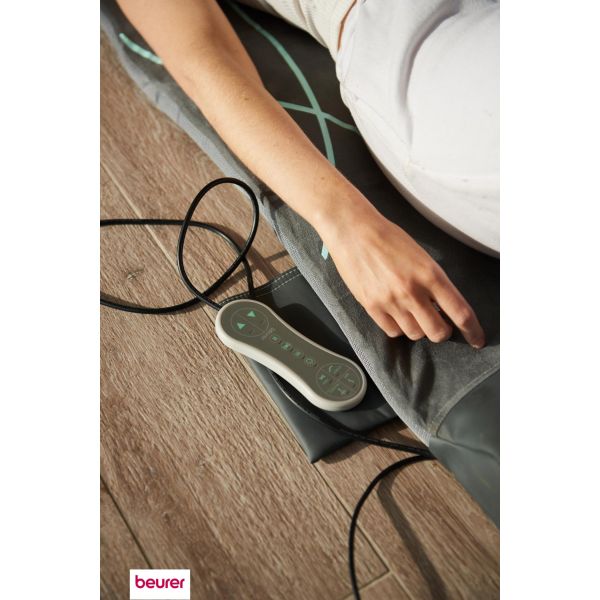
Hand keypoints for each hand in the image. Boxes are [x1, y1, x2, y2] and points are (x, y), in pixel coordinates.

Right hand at [319, 208, 484, 347]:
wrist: (354, 231)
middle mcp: (412, 291)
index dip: (472, 331)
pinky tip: (397, 315)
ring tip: (412, 313)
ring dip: (419, 328)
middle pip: (438, 332)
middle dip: (442, 331)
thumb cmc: (388, 238)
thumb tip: (443, 306)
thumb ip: (434, 282)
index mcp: (430, 275)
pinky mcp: (372, 306)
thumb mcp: (421, 256)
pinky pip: (393, 331)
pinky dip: (399, 328)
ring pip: (415, 334)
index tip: (476, 339)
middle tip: (438, 323)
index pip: (460, 312)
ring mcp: (391, 301)